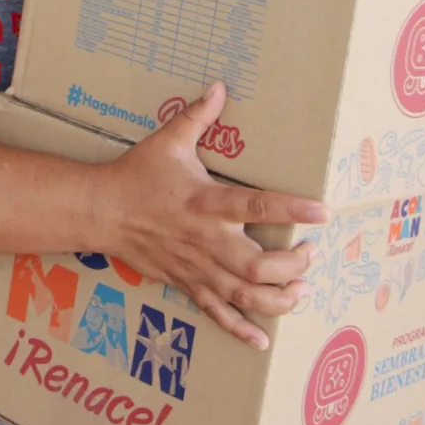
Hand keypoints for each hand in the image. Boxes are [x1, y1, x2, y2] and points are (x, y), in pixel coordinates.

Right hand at [96, 82, 327, 349]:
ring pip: (244, 296)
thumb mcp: (168, 140)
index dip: (293, 209)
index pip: (258, 205)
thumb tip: (219, 87)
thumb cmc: (137, 175)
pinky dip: (241, 329)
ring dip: (278, 299)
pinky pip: (216, 313)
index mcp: (207, 201)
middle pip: (258, 267)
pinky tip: (262, 337)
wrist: (101, 211)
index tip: (323, 211)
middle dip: (293, 266)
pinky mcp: (185, 283)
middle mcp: (207, 239)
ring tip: (300, 290)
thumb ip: (198, 116)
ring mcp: (196, 266)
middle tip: (310, 254)